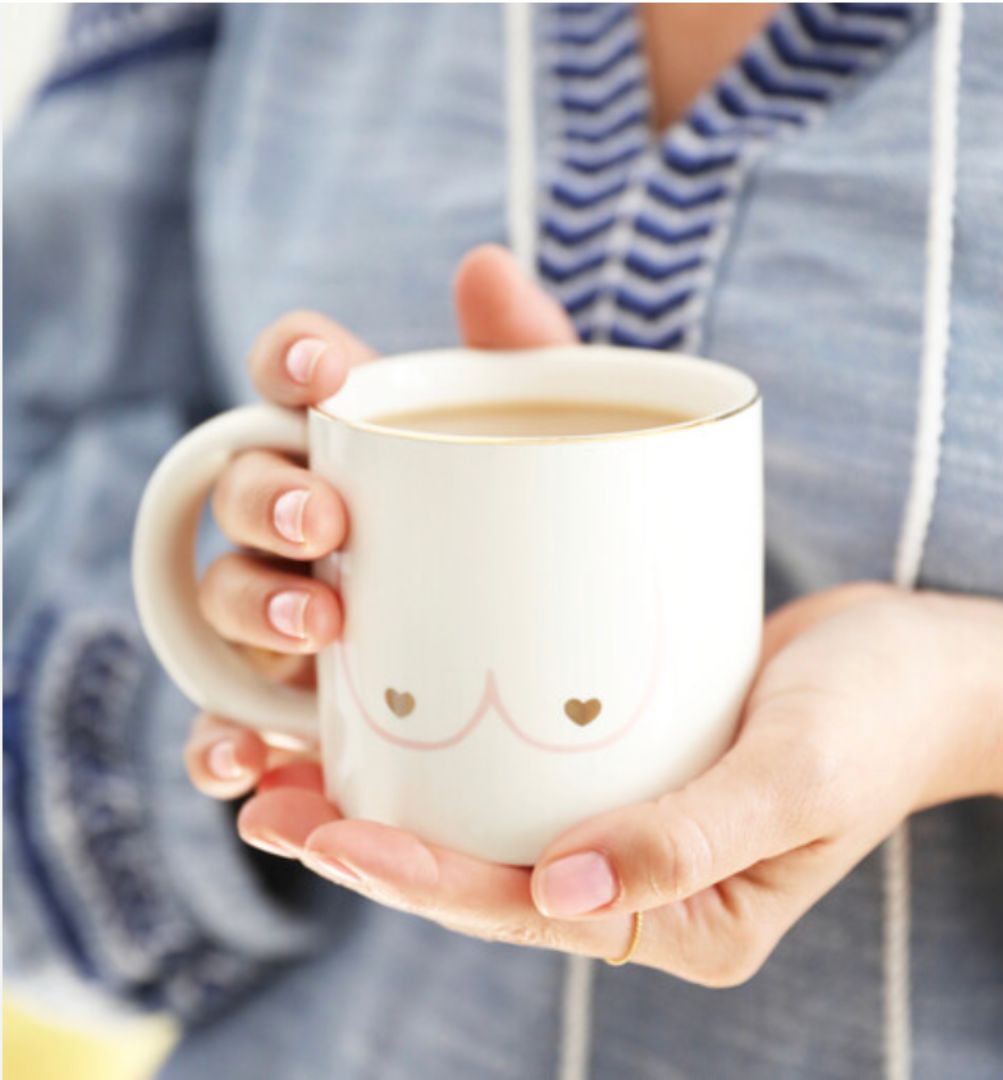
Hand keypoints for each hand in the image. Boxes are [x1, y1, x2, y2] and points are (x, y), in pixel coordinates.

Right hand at [184, 245, 577, 824]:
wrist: (592, 690)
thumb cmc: (562, 549)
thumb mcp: (567, 456)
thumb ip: (531, 361)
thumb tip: (483, 264)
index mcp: (367, 447)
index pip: (301, 379)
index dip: (291, 361)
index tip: (321, 370)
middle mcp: (314, 522)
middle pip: (245, 487)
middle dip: (264, 492)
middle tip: (327, 519)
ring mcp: (296, 614)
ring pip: (226, 598)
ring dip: (250, 603)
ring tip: (318, 625)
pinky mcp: (298, 712)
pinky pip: (232, 727)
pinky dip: (223, 744)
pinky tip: (253, 765)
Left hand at [254, 582, 1002, 984]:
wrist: (920, 663)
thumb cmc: (878, 719)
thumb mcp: (797, 778)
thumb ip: (689, 843)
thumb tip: (563, 893)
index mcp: (680, 919)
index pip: (524, 911)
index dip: (422, 877)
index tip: (329, 831)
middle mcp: (637, 877)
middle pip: (482, 869)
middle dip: (373, 839)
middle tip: (267, 793)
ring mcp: (624, 816)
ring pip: (486, 816)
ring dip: (392, 790)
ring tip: (285, 757)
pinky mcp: (620, 754)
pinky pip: (522, 761)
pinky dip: (452, 739)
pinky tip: (391, 704)